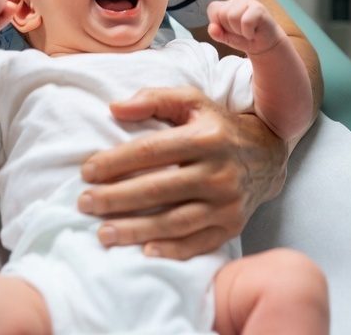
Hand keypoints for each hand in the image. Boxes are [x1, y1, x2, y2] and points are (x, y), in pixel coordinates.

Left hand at [77, 85, 286, 258]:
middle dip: (116, 199)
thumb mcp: (191, 100)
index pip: (151, 151)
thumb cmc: (217, 124)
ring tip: (103, 233)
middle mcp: (218, 172)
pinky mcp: (232, 226)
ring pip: (174, 222)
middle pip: (158, 189)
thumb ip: (153, 99)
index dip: (116, 162)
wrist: (265, 153)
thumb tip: (115, 108)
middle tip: (85, 204)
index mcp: (206, 137)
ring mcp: (227, 203)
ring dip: (135, 230)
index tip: (87, 171)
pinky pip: (198, 243)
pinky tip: (144, 251)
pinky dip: (170, 250)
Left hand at [207, 0, 282, 55]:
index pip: (213, 9)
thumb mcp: (227, 38)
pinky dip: (248, 33)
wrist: (266, 46)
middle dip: (230, 29)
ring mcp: (249, 2)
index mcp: (227, 4)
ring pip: (232, 16)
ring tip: (247, 31)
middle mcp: (237, 0)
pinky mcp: (259, 9)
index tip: (230, 30)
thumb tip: (212, 28)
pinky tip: (253, 33)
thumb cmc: (245, 39)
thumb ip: (217, 33)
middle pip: (222, 14)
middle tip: (241, 32)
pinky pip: (246, 21)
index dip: (218, 24)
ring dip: (239, 31)